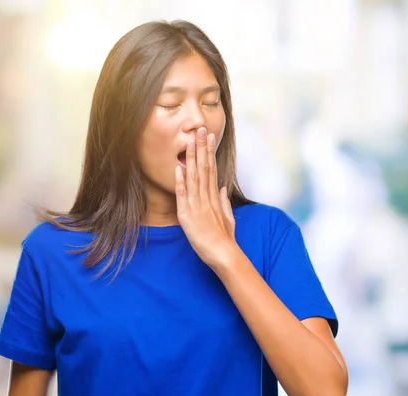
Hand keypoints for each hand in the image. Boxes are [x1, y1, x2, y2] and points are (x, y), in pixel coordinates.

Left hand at [175, 127, 237, 269]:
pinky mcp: (188, 216)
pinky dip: (181, 181)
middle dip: (202, 148)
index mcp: (214, 198)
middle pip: (204, 168)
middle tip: (201, 129)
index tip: (209, 137)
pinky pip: (183, 195)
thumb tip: (221, 187)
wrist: (224, 254)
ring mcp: (198, 206)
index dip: (209, 152)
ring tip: (191, 141)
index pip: (212, 169)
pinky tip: (179, 167)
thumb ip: (223, 201)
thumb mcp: (227, 218)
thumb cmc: (225, 239)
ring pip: (194, 177)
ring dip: (192, 158)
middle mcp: (207, 198)